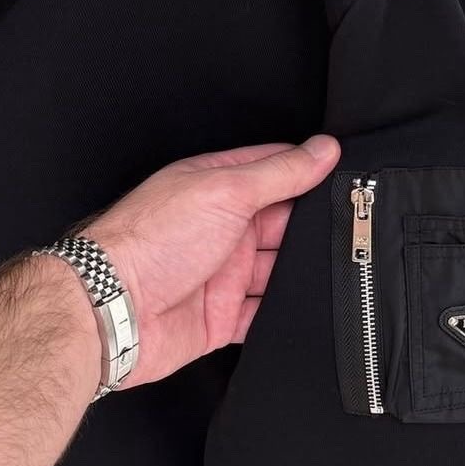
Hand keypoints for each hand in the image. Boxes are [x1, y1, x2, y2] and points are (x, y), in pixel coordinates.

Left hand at [81, 135, 339, 385]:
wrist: (111, 310)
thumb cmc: (150, 241)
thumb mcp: (224, 191)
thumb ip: (279, 172)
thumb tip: (323, 148)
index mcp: (218, 187)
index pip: (276, 171)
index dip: (311, 171)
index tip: (350, 176)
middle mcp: (221, 228)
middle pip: (283, 223)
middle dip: (313, 226)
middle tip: (353, 226)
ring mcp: (222, 274)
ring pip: (279, 270)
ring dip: (302, 271)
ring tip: (340, 267)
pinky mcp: (221, 318)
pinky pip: (264, 315)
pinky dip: (285, 312)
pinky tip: (310, 305)